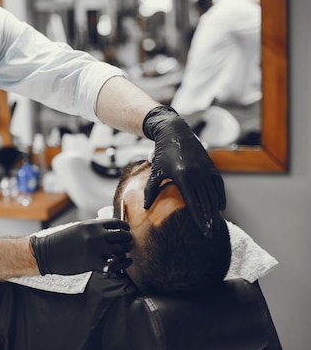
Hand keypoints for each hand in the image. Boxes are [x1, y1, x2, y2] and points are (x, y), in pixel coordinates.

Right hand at [30, 219, 132, 275]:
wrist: (47, 253)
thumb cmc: (62, 241)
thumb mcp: (79, 228)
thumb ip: (95, 229)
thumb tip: (110, 231)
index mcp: (92, 225)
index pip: (117, 223)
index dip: (125, 228)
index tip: (126, 231)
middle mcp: (96, 235)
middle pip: (122, 236)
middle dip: (127, 240)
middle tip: (127, 244)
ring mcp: (96, 249)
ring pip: (121, 250)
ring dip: (125, 252)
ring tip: (123, 254)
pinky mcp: (94, 263)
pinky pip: (116, 264)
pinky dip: (122, 265)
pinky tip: (123, 264)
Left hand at [142, 105, 225, 237]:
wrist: (175, 132)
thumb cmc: (162, 153)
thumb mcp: (155, 171)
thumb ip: (150, 190)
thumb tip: (145, 208)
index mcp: (183, 178)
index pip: (194, 204)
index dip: (200, 219)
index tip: (205, 232)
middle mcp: (197, 175)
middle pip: (206, 203)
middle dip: (209, 220)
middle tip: (211, 234)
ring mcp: (206, 171)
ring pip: (214, 195)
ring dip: (216, 211)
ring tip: (216, 224)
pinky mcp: (211, 167)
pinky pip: (218, 185)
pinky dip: (220, 197)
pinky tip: (220, 207)